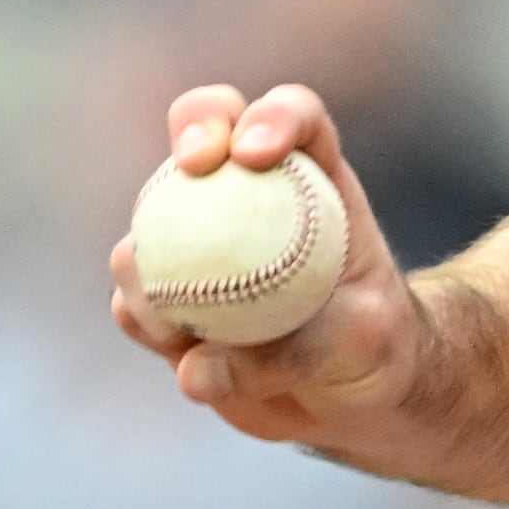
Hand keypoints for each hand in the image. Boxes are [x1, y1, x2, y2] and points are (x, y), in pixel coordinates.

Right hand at [111, 84, 426, 452]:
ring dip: (150, 260)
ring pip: (150, 223)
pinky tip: (174, 348)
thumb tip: (195, 367)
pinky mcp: (166, 296)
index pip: (296, 118)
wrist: (350, 392)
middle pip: (208, 127)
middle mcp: (248, 195)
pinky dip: (143, 319)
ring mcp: (198, 241)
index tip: (256, 153)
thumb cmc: (374, 348)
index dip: (272, 116)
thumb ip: (295, 349)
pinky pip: (133, 301)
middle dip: (197, 125)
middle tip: (197, 165)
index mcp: (315, 178)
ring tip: (182, 322)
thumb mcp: (364, 344)